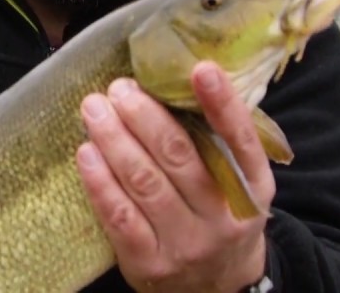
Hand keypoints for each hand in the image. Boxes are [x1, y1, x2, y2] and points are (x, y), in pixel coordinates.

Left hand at [75, 61, 272, 292]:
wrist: (217, 286)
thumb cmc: (219, 213)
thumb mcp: (238, 181)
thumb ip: (219, 138)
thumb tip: (181, 75)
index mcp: (253, 188)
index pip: (241, 142)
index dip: (222, 104)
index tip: (201, 68)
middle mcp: (223, 217)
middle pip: (179, 157)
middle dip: (144, 115)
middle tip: (119, 88)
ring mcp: (186, 243)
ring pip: (144, 182)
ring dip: (114, 139)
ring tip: (94, 109)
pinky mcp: (150, 263)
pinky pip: (119, 216)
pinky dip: (99, 181)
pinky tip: (86, 152)